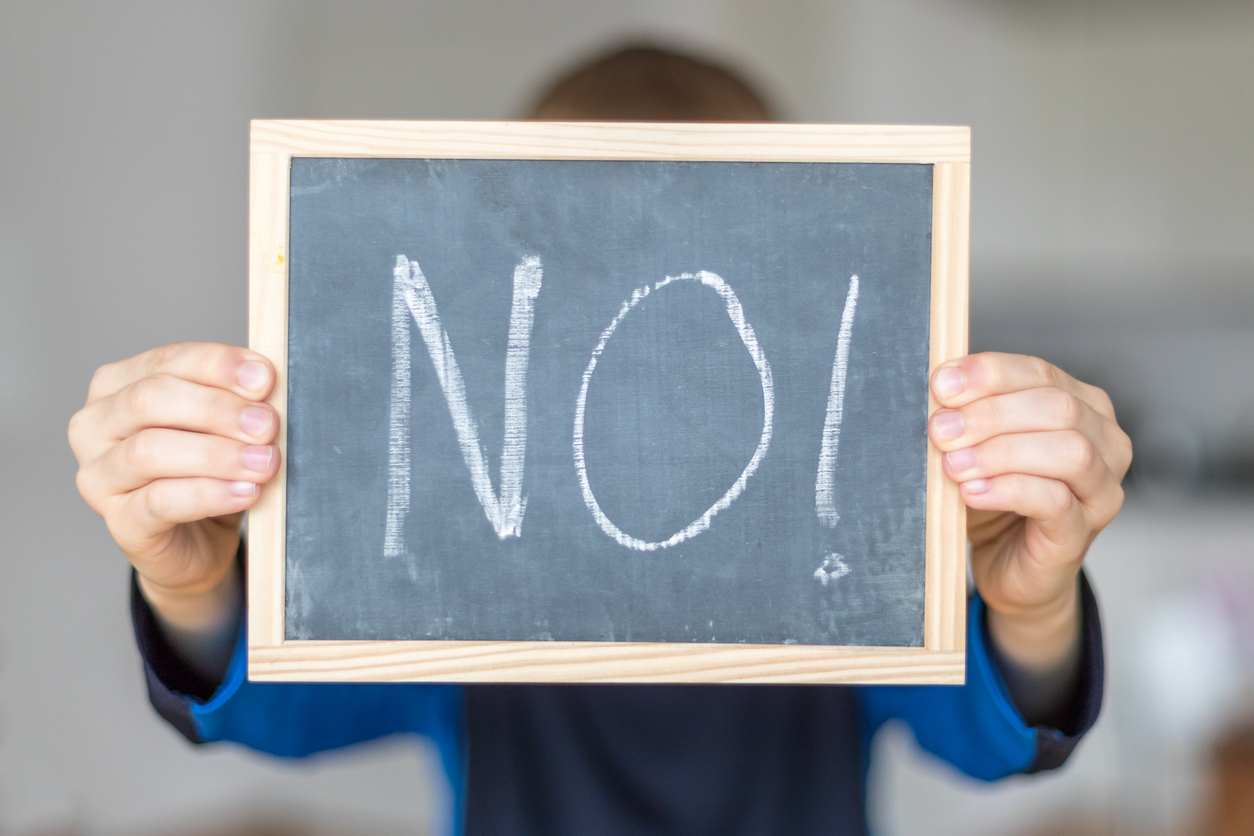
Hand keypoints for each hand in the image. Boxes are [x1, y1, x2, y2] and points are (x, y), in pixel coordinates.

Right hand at [69, 342, 279, 633]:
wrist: (198, 544)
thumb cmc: (209, 472)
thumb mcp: (223, 427)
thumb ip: (236, 401)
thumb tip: (265, 382)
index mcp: (117, 386)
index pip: (166, 361)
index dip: (217, 365)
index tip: (264, 378)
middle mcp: (95, 427)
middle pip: (150, 400)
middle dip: (216, 409)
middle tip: (267, 424)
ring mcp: (99, 476)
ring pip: (149, 451)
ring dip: (216, 454)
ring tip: (264, 462)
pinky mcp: (119, 522)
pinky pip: (160, 502)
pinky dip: (210, 494)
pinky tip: (246, 492)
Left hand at [928, 352, 1130, 671]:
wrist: (1005, 563)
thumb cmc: (995, 497)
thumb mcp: (978, 445)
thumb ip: (969, 414)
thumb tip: (939, 388)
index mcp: (1082, 406)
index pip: (1040, 373)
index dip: (989, 374)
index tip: (941, 385)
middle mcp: (1104, 443)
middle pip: (1058, 408)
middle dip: (990, 414)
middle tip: (941, 429)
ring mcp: (1100, 490)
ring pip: (1069, 452)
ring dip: (1001, 452)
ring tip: (954, 464)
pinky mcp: (1082, 532)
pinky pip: (1055, 501)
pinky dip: (1008, 490)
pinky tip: (972, 491)